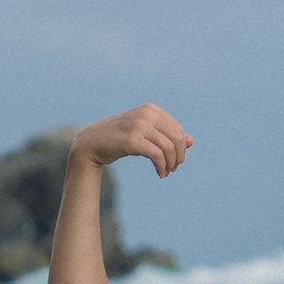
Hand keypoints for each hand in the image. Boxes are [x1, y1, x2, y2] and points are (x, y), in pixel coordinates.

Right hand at [74, 105, 193, 178]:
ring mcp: (138, 126)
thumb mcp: (145, 134)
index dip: (180, 147)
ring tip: (166, 173)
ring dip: (170, 164)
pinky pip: (157, 156)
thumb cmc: (118, 139)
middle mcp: (145, 114)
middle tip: (174, 169)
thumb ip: (166, 135)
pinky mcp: (132, 140)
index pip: (177, 129)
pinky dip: (162, 167)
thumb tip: (191, 141)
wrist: (92, 143)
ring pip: (168, 148)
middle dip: (178, 156)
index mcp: (150, 109)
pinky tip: (160, 173)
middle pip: (175, 138)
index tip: (176, 161)